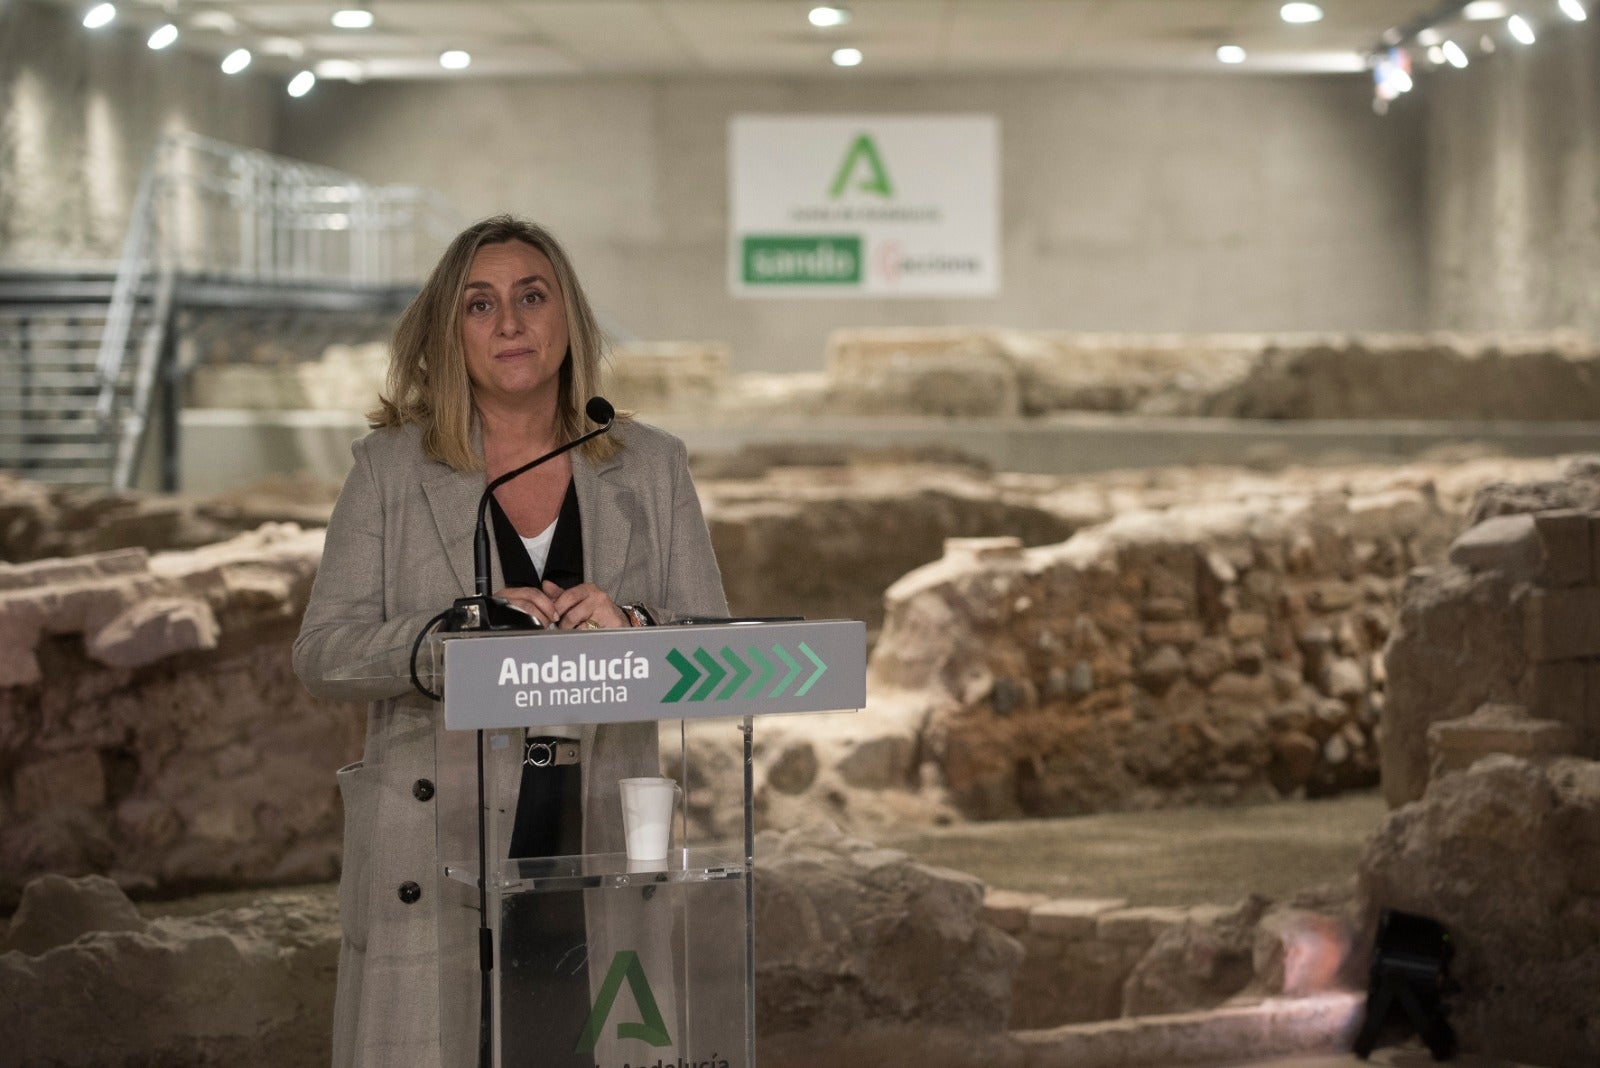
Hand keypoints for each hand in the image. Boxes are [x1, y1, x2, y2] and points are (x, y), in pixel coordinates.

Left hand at [493, 582, 625, 628]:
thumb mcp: (578, 599)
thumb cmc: (594, 609)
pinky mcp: (613, 625)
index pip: (567, 598)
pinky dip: (585, 639)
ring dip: (575, 634)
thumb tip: (545, 585)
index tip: (553, 618)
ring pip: (579, 629)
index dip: (556, 610)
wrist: (618, 619)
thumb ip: (560, 594)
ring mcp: (606, 612)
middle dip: (564, 626)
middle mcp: (598, 597)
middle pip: (571, 617)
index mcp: (588, 589)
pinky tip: (588, 636)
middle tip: (564, 628)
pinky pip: (590, 636)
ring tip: (578, 632)